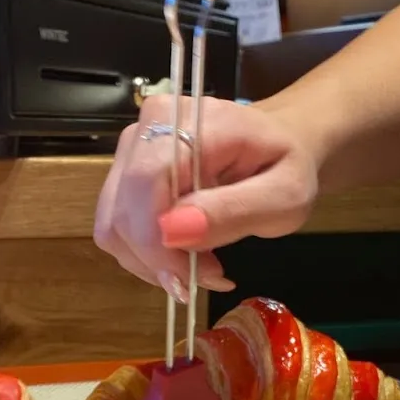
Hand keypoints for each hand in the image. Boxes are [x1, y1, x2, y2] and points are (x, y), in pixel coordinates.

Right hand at [93, 95, 319, 300]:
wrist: (281, 140)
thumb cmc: (286, 166)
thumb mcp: (285, 196)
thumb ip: (234, 212)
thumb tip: (172, 231)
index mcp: (195, 120)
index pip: (146, 181)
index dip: (155, 240)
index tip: (192, 279)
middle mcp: (151, 124)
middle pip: (122, 207)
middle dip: (157, 258)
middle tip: (208, 274)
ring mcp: (134, 144)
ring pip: (113, 222)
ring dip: (150, 259)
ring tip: (200, 263)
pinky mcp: (126, 169)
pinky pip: (117, 223)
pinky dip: (145, 251)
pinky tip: (182, 251)